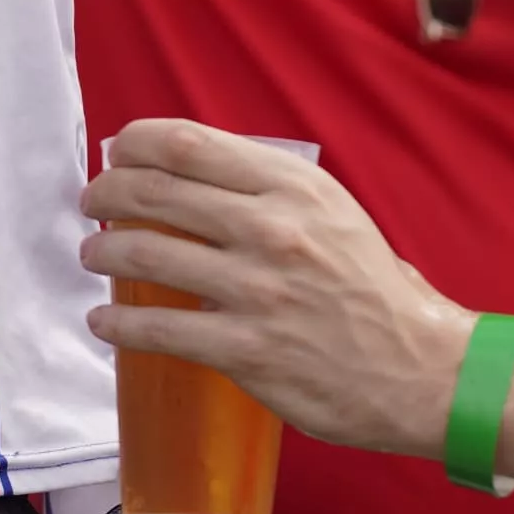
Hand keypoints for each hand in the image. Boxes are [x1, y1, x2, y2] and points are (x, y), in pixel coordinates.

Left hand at [84, 120, 483, 454]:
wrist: (421, 369)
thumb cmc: (374, 290)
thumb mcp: (332, 213)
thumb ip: (271, 192)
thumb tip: (197, 180)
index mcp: (293, 187)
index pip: (188, 144)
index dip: (136, 143)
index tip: (117, 152)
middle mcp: (272, 229)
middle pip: (157, 193)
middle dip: (108, 194)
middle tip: (93, 203)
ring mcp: (257, 291)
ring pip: (148, 257)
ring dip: (104, 254)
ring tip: (93, 256)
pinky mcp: (247, 350)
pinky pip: (161, 331)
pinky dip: (119, 326)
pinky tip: (104, 323)